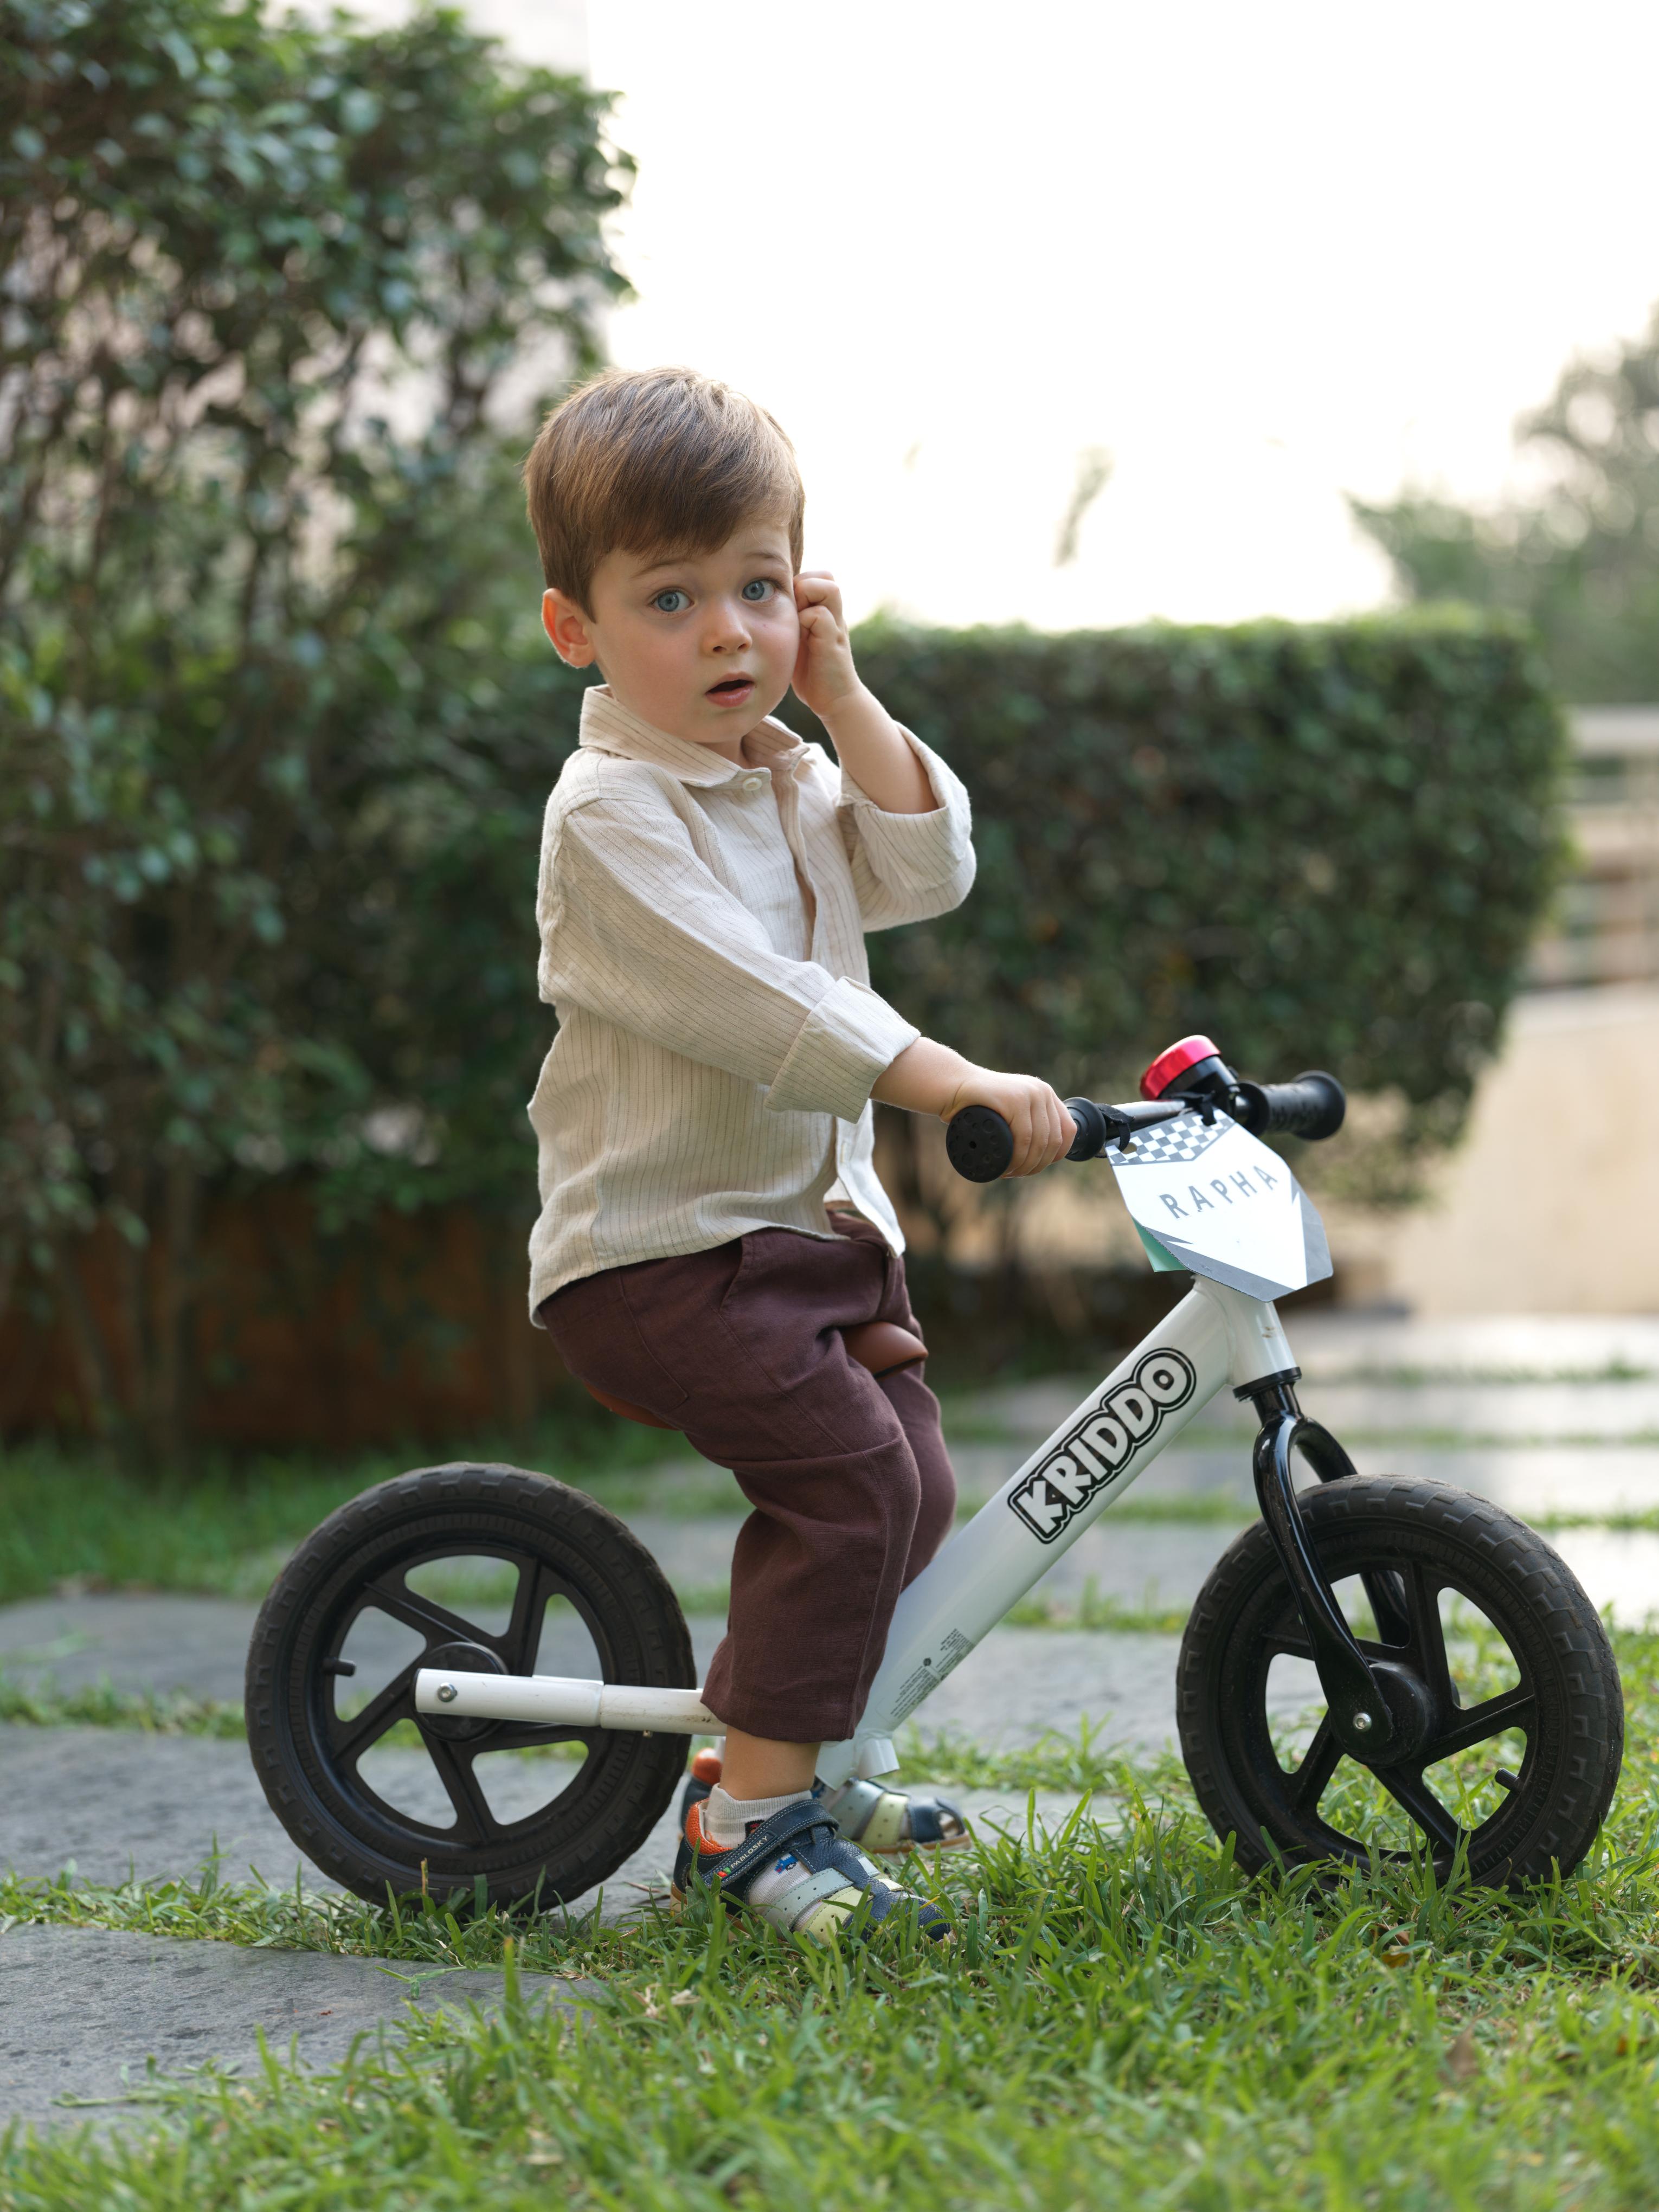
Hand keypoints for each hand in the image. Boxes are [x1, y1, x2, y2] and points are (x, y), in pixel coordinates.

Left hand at [790, 571, 861, 718]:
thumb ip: (792, 622)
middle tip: (793, 611)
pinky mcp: (834, 640)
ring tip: (797, 621)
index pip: (815, 577)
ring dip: (808, 599)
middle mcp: (833, 614)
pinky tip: (800, 639)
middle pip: (825, 575)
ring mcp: (836, 625)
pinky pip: (819, 615)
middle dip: (804, 586)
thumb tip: (764, 606)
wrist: (834, 700)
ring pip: (828, 587)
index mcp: (824, 611)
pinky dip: (805, 621)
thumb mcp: (798, 641)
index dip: (799, 585)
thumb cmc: (812, 673)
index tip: (789, 609)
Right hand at [943, 1067, 1075, 1175]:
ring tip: (1010, 1172)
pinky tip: (1008, 1166)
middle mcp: (1042, 1092)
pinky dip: (1018, 1157)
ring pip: (1039, 1142)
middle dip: (1037, 1164)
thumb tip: (1044, 1152)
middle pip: (1054, 1139)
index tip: (1038, 1166)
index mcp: (1045, 1094)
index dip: (1057, 1154)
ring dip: (1026, 1165)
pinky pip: (1024, 1138)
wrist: (950, 1085)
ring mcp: (1029, 1094)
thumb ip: (1026, 1121)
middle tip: (1016, 1173)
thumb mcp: (1009, 1109)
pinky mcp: (1014, 1099)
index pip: (1068, 1129)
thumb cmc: (976, 1103)